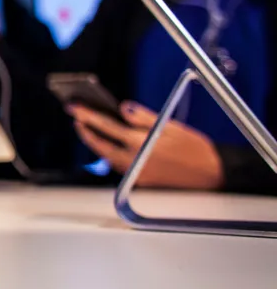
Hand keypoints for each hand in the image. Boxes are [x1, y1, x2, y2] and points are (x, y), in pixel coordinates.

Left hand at [71, 101, 223, 189]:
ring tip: (88, 129)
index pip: (106, 126)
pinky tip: (109, 145)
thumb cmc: (195, 148)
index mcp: (141, 143)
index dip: (87, 115)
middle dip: (85, 132)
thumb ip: (143, 117)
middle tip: (76, 118)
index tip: (73, 107)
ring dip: (96, 143)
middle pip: (100, 146)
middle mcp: (135, 160)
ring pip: (107, 158)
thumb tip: (123, 108)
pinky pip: (119, 167)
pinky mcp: (142, 182)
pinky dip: (110, 155)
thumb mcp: (171, 126)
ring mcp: (137, 173)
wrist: (214, 175)